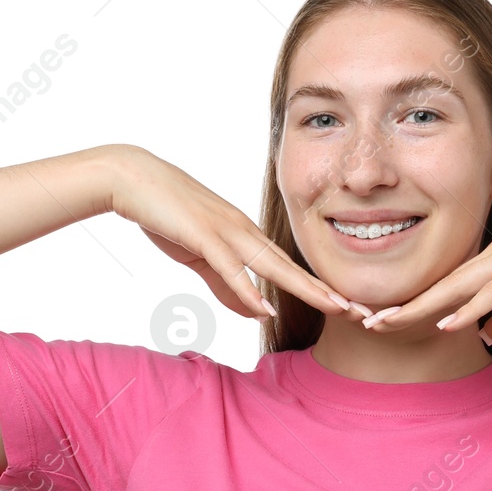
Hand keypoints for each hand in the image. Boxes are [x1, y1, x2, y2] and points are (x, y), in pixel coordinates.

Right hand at [106, 145, 353, 321]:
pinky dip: (247, 288)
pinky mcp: (202, 234)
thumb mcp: (199, 256)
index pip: (289, 267)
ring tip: (334, 307)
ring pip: (272, 265)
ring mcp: (225, 230)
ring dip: (303, 288)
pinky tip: (264, 307)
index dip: (318, 288)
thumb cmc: (165, 213)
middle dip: (326, 291)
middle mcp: (243, 230)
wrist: (131, 177)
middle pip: (291, 267)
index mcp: (245, 235)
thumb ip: (226, 285)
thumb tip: (255, 313)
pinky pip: (229, 266)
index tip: (346, 306)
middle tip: (360, 310)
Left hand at [365, 182, 491, 341]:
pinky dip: (469, 308)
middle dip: (401, 305)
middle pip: (439, 287)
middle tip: (363, 321)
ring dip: (421, 307)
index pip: (447, 288)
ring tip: (386, 323)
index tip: (383, 319)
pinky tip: (447, 324)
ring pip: (456, 288)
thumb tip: (484, 338)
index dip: (414, 304)